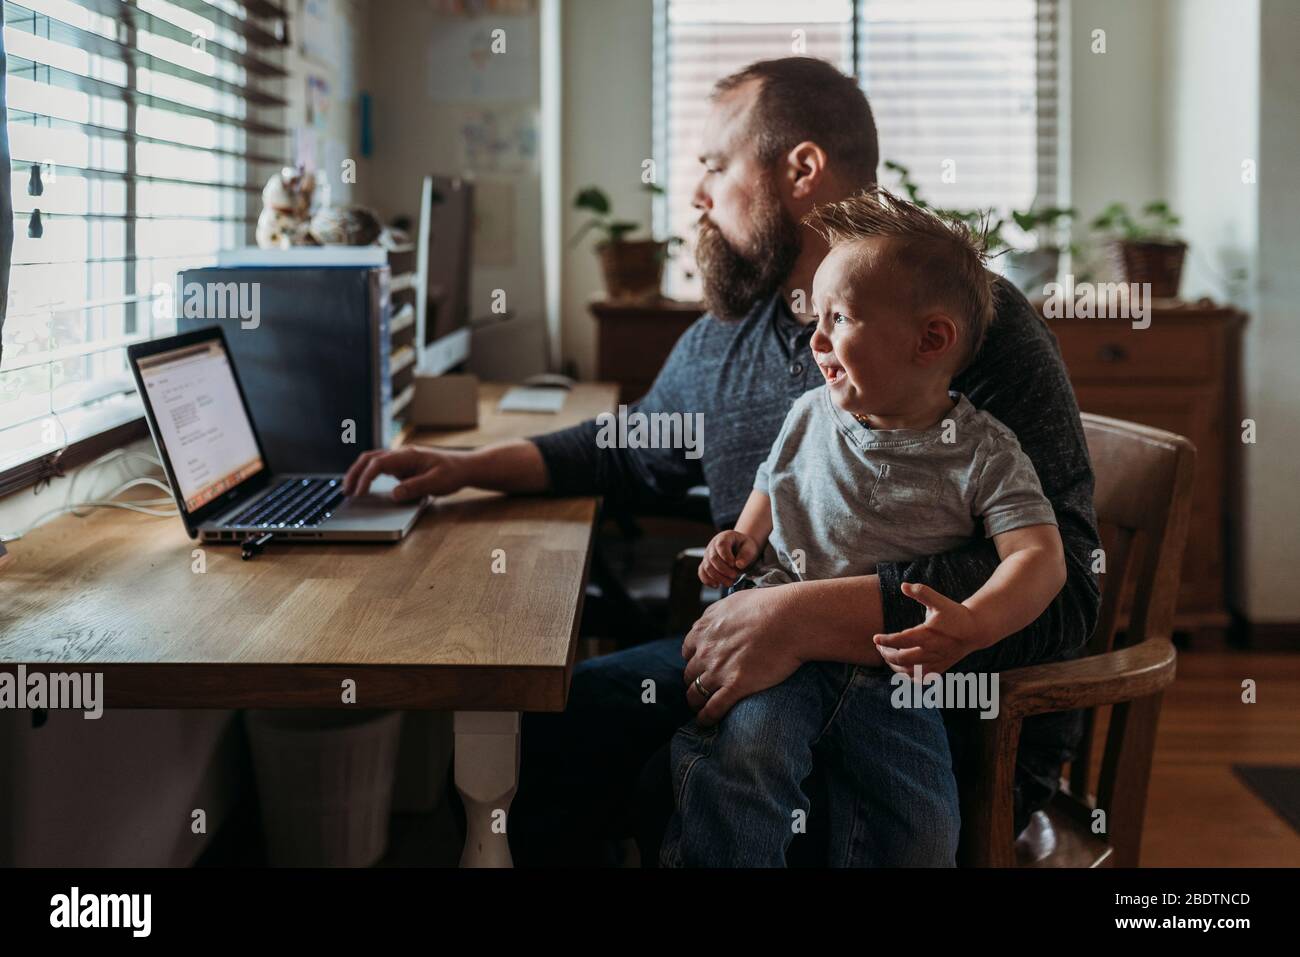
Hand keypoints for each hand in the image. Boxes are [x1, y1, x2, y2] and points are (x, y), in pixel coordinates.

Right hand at [341, 446, 473, 501]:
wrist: (464, 467)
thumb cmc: (453, 473)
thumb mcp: (437, 482)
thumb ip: (415, 487)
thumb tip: (394, 494)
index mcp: (408, 455)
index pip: (378, 463)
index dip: (366, 478)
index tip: (360, 493)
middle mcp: (401, 454)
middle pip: (369, 458)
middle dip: (355, 473)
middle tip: (346, 491)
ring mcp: (401, 459)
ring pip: (372, 461)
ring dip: (359, 473)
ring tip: (350, 490)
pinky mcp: (402, 466)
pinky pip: (379, 467)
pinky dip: (368, 475)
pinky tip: (364, 486)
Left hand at [682, 584, 803, 724]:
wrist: (790, 619)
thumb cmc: (769, 606)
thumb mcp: (734, 601)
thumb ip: (718, 612)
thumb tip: (715, 618)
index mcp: (704, 629)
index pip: (688, 651)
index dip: (694, 660)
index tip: (702, 665)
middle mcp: (705, 651)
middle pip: (690, 673)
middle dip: (695, 681)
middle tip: (704, 687)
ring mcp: (718, 670)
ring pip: (695, 693)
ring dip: (696, 702)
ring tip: (700, 708)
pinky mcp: (735, 687)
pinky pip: (712, 709)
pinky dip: (706, 718)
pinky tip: (706, 722)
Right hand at [698, 530, 758, 587]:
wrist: (740, 549)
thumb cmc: (745, 548)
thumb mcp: (750, 548)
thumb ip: (746, 555)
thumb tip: (738, 565)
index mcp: (725, 537)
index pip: (721, 545)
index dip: (726, 556)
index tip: (734, 564)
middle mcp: (713, 545)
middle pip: (713, 558)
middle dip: (723, 570)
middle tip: (734, 576)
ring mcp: (707, 554)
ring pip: (707, 567)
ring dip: (718, 577)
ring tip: (730, 583)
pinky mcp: (705, 564)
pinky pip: (702, 572)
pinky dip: (707, 580)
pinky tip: (717, 585)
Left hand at [872, 582, 990, 679]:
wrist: (975, 630)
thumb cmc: (954, 614)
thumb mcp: (940, 601)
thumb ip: (922, 592)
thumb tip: (903, 585)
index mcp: (930, 634)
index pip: (903, 640)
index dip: (887, 641)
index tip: (875, 638)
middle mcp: (932, 651)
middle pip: (903, 659)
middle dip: (886, 654)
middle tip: (879, 647)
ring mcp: (936, 662)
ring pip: (910, 672)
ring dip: (894, 666)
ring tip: (886, 655)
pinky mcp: (940, 669)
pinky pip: (920, 678)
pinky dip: (907, 676)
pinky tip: (900, 667)